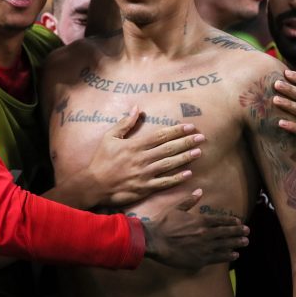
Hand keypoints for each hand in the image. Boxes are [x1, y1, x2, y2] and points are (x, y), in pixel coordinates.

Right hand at [86, 106, 204, 206]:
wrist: (93, 185)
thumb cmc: (101, 160)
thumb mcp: (109, 137)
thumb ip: (124, 123)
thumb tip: (137, 108)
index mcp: (134, 146)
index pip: (160, 136)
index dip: (176, 131)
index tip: (190, 126)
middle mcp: (141, 159)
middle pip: (168, 149)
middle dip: (186, 142)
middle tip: (202, 137)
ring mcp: (144, 174)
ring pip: (169, 165)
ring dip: (185, 158)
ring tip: (198, 152)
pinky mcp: (144, 188)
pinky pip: (164, 183)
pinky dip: (176, 178)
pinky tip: (188, 174)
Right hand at [142, 189, 248, 268]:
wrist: (155, 241)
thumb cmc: (163, 224)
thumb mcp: (176, 209)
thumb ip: (190, 201)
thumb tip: (200, 192)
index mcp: (200, 220)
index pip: (220, 220)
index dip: (231, 221)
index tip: (239, 222)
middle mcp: (205, 233)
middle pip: (226, 232)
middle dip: (238, 232)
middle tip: (247, 231)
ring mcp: (204, 247)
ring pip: (225, 245)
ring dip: (236, 243)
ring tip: (245, 242)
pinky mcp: (200, 259)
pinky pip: (218, 257)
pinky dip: (228, 255)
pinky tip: (234, 255)